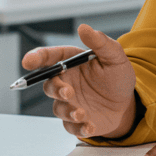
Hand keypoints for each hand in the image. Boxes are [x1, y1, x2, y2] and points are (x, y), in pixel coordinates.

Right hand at [20, 23, 136, 137]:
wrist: (127, 104)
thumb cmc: (117, 77)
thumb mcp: (115, 57)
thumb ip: (100, 43)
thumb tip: (84, 28)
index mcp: (71, 62)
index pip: (48, 57)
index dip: (36, 58)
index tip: (28, 61)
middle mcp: (66, 82)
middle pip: (49, 84)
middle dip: (56, 89)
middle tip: (68, 92)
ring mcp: (69, 102)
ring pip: (58, 108)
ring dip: (68, 111)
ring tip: (82, 113)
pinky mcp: (75, 121)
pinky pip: (70, 126)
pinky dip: (78, 127)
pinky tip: (90, 125)